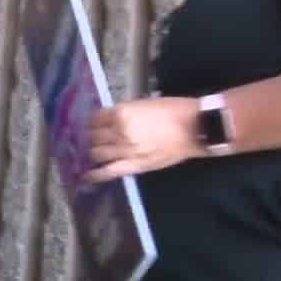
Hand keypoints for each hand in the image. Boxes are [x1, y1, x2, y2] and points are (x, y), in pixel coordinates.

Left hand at [84, 97, 205, 182]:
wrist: (194, 128)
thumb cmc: (173, 110)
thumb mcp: (144, 104)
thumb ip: (125, 112)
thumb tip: (112, 119)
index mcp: (121, 113)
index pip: (95, 118)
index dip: (93, 121)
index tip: (94, 123)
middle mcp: (118, 131)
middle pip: (93, 136)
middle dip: (91, 136)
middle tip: (93, 138)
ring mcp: (124, 150)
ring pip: (96, 153)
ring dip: (93, 151)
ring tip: (94, 152)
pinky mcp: (133, 165)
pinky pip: (109, 172)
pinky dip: (95, 175)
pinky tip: (85, 176)